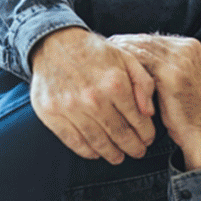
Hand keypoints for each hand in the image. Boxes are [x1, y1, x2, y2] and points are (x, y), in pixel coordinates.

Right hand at [29, 27, 156, 164]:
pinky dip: (87, 151)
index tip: (148, 139)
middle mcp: (93, 98)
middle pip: (119, 135)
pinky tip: (95, 152)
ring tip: (118, 157)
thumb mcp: (126, 58)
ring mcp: (71, 108)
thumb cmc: (93, 52)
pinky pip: (73, 141)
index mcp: (115, 84)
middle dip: (132, 147)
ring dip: (111, 154)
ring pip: (97, 142)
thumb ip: (143, 83)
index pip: (137, 120)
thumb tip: (148, 113)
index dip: (146, 134)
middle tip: (137, 152)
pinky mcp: (52, 114)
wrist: (54, 43)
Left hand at [107, 34, 200, 169]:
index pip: (149, 38)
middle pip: (143, 41)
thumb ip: (158, 67)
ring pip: (140, 51)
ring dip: (119, 58)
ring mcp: (181, 59)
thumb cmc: (185, 116)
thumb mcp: (174, 84)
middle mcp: (186, 47)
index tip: (106, 53)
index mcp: (189, 46)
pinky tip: (110, 79)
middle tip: (96, 57)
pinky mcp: (173, 74)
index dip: (127, 45)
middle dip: (119, 49)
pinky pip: (142, 66)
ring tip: (100, 67)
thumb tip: (128, 58)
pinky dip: (125, 71)